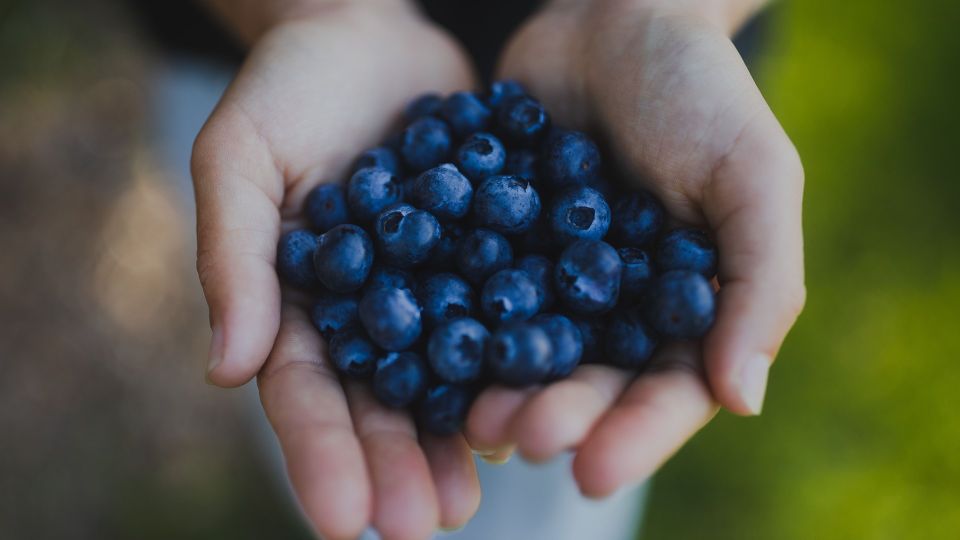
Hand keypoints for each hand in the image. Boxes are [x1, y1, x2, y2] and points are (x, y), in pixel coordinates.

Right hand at [191, 3, 480, 537]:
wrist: (372, 33)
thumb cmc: (289, 89)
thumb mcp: (241, 157)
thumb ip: (234, 257)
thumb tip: (224, 368)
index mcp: (300, 303)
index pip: (303, 392)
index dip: (320, 455)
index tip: (342, 521)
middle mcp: (369, 312)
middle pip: (379, 404)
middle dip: (395, 467)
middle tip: (422, 528)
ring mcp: (430, 291)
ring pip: (444, 381)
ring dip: (456, 441)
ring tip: (473, 500)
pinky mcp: (488, 259)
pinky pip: (503, 319)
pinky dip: (514, 368)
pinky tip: (535, 412)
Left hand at [465, 0, 805, 495]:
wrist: (614, 16)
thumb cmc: (701, 93)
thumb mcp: (754, 176)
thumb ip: (760, 282)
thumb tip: (741, 400)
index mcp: (684, 311)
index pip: (667, 392)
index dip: (634, 434)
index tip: (591, 470)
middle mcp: (614, 311)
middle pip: (586, 384)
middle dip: (554, 417)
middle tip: (515, 440)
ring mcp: (548, 282)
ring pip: (522, 353)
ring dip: (495, 388)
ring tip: (467, 417)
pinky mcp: (491, 245)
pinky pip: (469, 293)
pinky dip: (447, 323)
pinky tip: (418, 351)